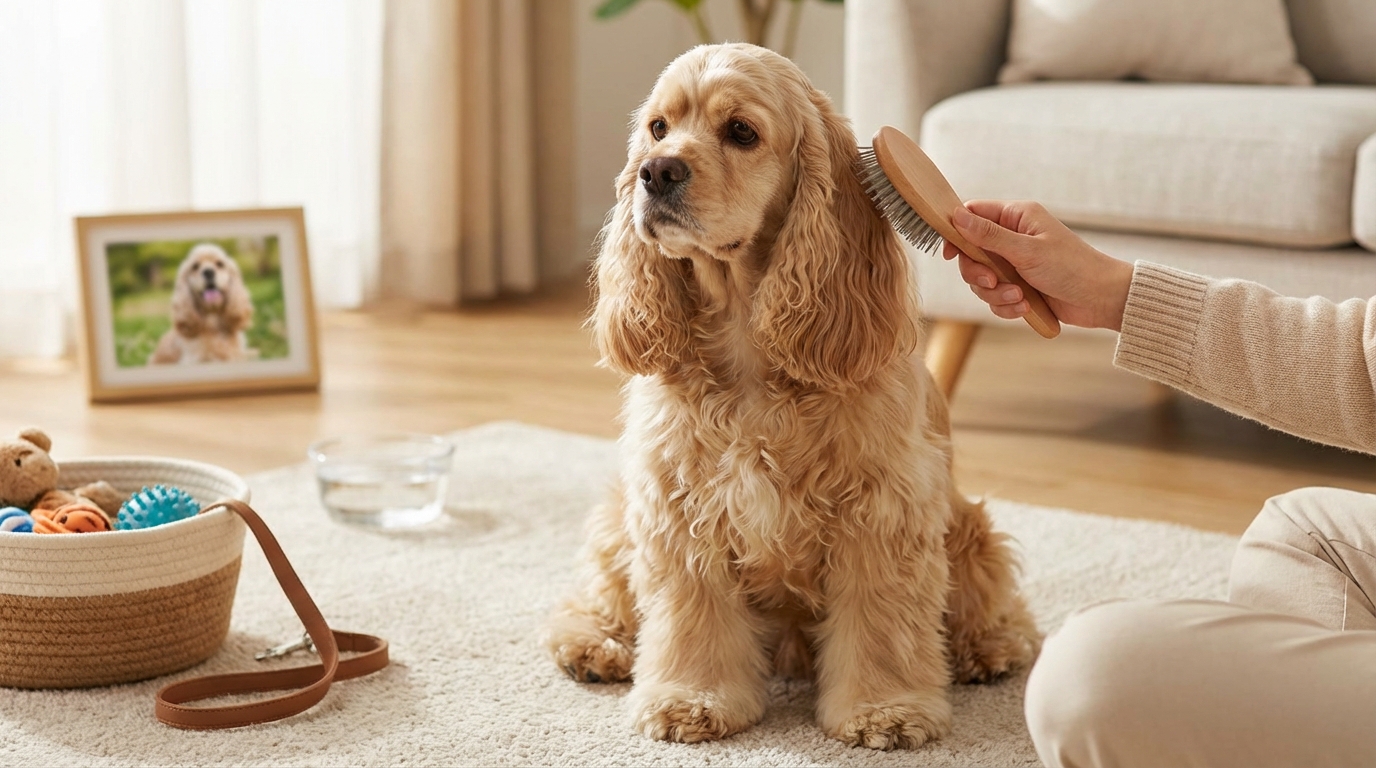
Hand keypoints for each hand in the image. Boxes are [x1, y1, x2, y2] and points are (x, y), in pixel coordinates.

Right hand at [944, 201, 1133, 330]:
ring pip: (982, 280)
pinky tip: (1025, 306)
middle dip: (979, 273)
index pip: (973, 215)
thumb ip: (989, 235)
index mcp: (1016, 217)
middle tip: (992, 282)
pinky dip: (1006, 305)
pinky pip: (995, 297)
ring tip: (1020, 297)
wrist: (1100, 299)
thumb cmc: (1072, 267)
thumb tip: (957, 216)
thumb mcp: (1027, 250)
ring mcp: (1015, 264)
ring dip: (996, 293)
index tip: (950, 253)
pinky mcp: (1018, 286)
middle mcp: (1013, 238)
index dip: (957, 232)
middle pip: (971, 252)